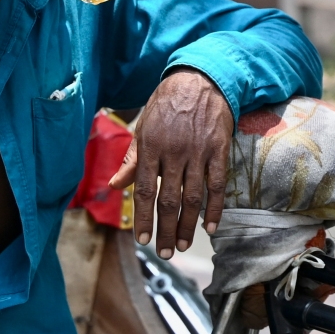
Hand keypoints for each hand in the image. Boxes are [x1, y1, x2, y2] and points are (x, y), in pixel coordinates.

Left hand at [109, 70, 232, 257]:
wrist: (200, 80)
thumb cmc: (167, 106)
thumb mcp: (143, 127)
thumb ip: (132, 160)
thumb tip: (115, 185)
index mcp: (150, 147)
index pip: (144, 191)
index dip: (142, 218)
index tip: (141, 240)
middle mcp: (173, 152)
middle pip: (168, 200)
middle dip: (166, 230)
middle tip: (165, 253)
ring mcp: (198, 152)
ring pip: (193, 197)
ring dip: (188, 225)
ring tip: (184, 245)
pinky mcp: (219, 150)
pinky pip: (218, 185)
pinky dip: (215, 208)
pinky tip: (210, 227)